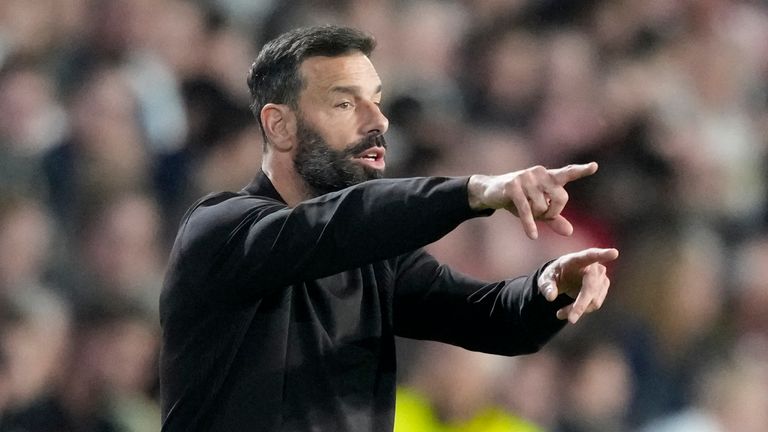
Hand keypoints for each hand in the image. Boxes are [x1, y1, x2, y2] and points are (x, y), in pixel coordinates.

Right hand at [468, 162, 597, 238]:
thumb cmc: (517, 200)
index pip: (568, 172)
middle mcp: (540, 173)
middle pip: (561, 198)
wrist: (491, 192)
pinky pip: (526, 209)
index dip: (581, 170)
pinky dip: (529, 224)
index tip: (595, 166)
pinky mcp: (513, 186)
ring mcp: (526, 178)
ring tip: (526, 213)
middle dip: (553, 213)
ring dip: (536, 217)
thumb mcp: (537, 210)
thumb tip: (570, 232)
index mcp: (549, 176)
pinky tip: (532, 236)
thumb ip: (554, 219)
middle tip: (542, 216)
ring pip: (542, 207)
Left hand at [538, 248, 618, 323]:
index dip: (602, 255)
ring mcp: (601, 278)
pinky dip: (581, 311)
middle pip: (591, 288)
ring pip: (593, 300)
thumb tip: (551, 296)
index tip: (614, 253)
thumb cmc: (556, 274)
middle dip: (581, 304)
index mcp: (577, 259)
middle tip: (570, 320)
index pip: (591, 255)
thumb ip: (547, 285)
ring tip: (560, 313)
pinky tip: (570, 311)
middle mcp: (593, 267)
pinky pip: (594, 304)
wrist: (564, 277)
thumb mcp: (545, 278)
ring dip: (577, 310)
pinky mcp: (603, 288)